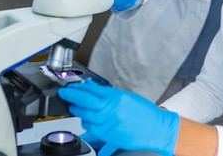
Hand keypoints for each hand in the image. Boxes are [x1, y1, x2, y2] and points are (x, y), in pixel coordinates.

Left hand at [58, 79, 179, 155]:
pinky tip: (86, 120)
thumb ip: (108, 93)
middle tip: (65, 94)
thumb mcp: (127, 96)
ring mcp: (110, 123)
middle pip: (85, 102)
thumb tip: (91, 87)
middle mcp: (112, 109)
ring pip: (85, 116)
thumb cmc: (144, 112)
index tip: (69, 86)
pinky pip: (92, 129)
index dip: (77, 88)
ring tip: (74, 107)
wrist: (156, 128)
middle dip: (71, 97)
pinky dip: (87, 124)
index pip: (91, 90)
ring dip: (77, 111)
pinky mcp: (110, 136)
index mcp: (117, 97)